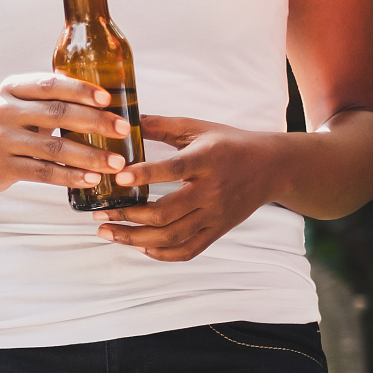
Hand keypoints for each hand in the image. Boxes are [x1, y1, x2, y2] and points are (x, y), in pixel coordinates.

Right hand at [0, 73, 129, 196]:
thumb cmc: (5, 127)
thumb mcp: (18, 104)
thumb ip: (49, 98)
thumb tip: (104, 98)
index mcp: (12, 88)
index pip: (50, 84)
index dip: (81, 90)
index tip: (108, 99)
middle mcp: (4, 111)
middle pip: (57, 114)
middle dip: (95, 122)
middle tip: (123, 129)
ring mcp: (2, 140)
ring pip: (54, 148)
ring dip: (89, 156)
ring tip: (115, 163)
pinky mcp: (3, 167)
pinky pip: (43, 173)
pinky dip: (70, 177)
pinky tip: (91, 180)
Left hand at [90, 115, 286, 261]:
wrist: (273, 167)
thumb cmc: (230, 144)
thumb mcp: (198, 128)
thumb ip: (161, 126)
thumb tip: (124, 119)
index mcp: (207, 160)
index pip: (173, 169)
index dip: (145, 174)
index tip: (119, 176)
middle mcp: (212, 190)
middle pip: (166, 213)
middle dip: (127, 217)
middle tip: (99, 216)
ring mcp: (215, 214)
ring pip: (172, 236)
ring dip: (135, 239)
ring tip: (108, 233)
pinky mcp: (218, 230)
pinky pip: (188, 250)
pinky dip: (162, 253)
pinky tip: (140, 246)